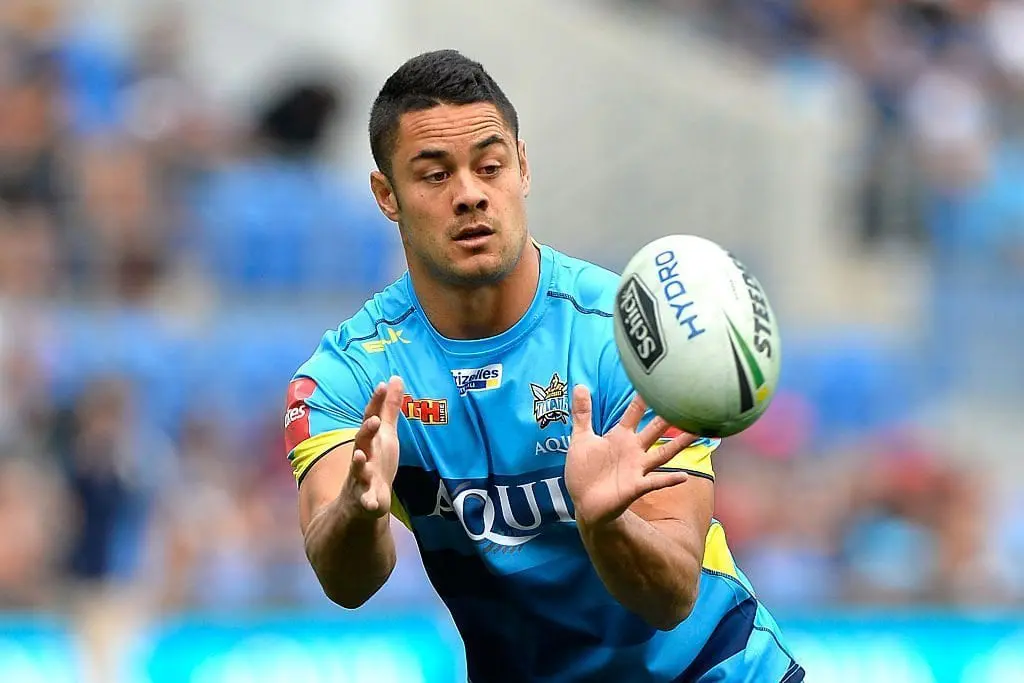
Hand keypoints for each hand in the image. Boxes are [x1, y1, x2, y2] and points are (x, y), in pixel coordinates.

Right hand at [342, 375, 403, 518]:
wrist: (359, 502)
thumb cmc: (376, 461)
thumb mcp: (386, 434)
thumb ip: (389, 408)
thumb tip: (394, 377)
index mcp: (370, 440)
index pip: (371, 417)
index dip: (376, 402)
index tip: (382, 385)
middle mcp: (362, 455)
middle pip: (362, 441)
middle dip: (366, 431)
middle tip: (374, 421)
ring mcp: (361, 478)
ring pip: (359, 470)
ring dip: (359, 463)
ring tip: (360, 456)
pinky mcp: (365, 499)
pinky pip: (366, 500)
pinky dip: (368, 501)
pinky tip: (373, 504)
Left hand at [564, 386, 693, 527]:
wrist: (584, 503)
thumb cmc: (584, 471)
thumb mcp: (581, 439)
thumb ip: (582, 413)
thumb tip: (580, 385)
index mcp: (620, 436)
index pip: (634, 412)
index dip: (643, 397)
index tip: (657, 379)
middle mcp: (633, 450)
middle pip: (655, 429)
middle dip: (669, 415)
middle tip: (687, 400)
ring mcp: (637, 468)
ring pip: (662, 453)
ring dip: (679, 444)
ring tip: (698, 433)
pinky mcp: (635, 487)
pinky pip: (654, 482)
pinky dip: (668, 480)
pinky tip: (684, 476)